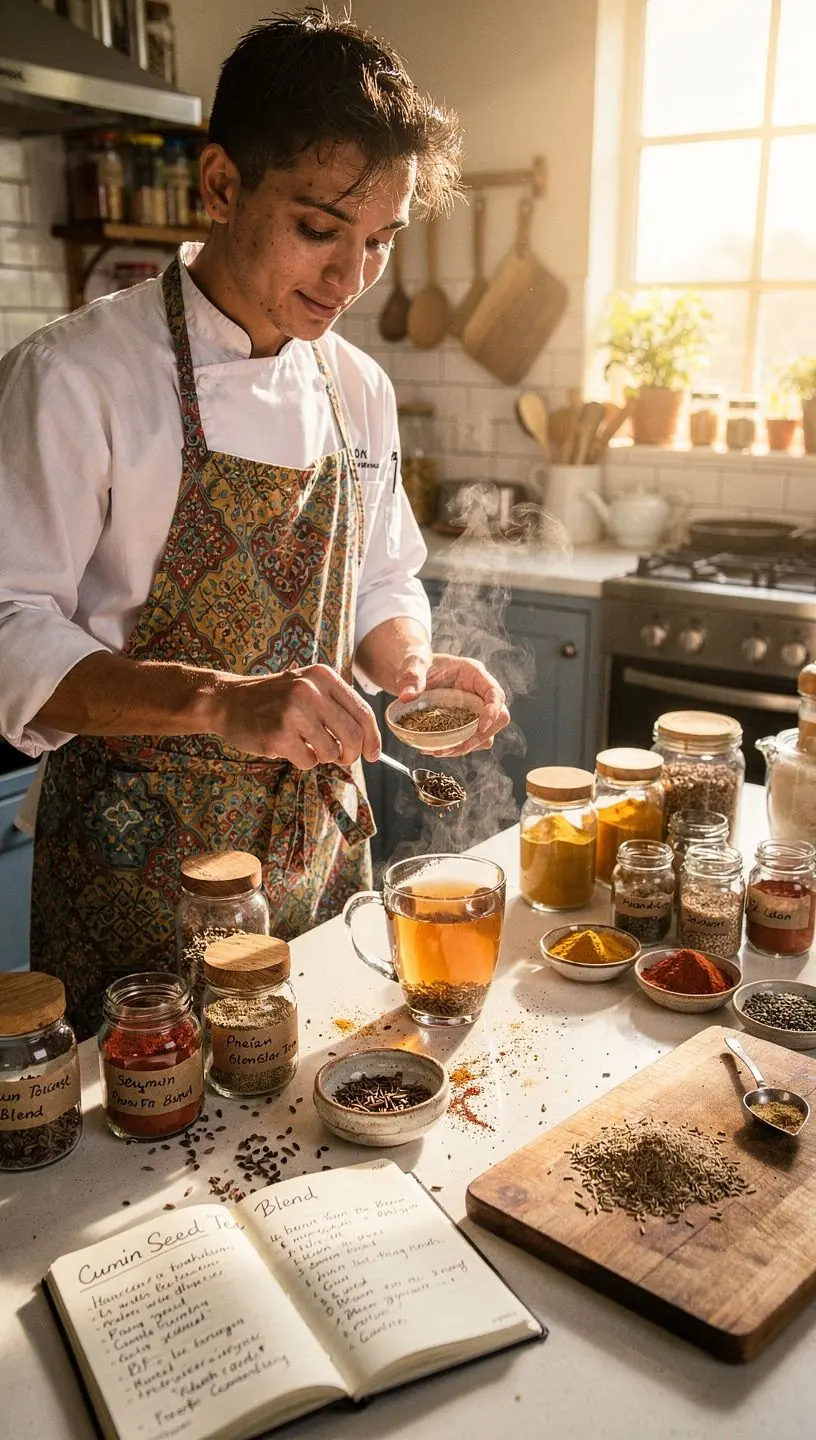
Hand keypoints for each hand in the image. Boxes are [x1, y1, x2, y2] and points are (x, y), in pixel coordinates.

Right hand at [212, 665, 380, 768]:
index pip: (362, 712)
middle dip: (351, 754)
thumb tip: (367, 742)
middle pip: (352, 736)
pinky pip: (308, 761)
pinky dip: (303, 761)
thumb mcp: (307, 687)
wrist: (228, 700)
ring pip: (331, 752)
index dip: (372, 738)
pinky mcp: (278, 734)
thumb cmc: (273, 699)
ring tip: (305, 745)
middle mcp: (310, 690)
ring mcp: (294, 711)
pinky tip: (288, 747)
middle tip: (342, 759)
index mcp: (323, 676)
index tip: (373, 754)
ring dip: (322, 757)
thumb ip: (336, 707)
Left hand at [399, 652, 508, 756]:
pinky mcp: (465, 721)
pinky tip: (438, 750)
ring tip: (443, 751)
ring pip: (486, 733)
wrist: (411, 671)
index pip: (495, 693)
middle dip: (482, 735)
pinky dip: (458, 748)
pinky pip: (471, 739)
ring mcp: (474, 708)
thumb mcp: (415, 664)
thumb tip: (407, 696)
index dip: (493, 711)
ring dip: (469, 746)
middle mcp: (479, 692)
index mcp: (474, 674)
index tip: (480, 727)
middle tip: (460, 746)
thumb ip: (412, 677)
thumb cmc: (419, 661)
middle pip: (499, 717)